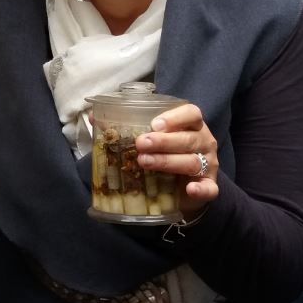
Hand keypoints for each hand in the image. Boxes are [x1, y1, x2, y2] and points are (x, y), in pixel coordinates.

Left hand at [134, 103, 218, 218]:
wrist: (180, 186)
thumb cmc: (163, 153)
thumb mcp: (148, 137)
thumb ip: (124, 125)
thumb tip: (92, 115)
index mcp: (190, 125)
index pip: (191, 113)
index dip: (174, 117)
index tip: (153, 124)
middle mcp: (203, 141)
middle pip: (188, 138)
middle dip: (163, 141)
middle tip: (140, 143)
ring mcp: (208, 164)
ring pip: (192, 161)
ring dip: (168, 161)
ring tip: (144, 162)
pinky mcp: (209, 185)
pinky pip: (209, 188)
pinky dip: (201, 189)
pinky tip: (189, 189)